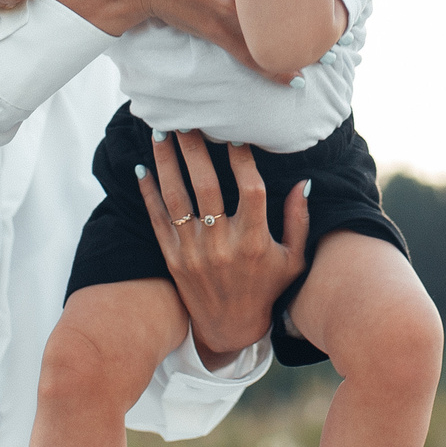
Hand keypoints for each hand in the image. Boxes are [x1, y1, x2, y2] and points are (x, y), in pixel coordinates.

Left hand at [138, 127, 308, 366]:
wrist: (230, 328)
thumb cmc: (267, 288)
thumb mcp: (293, 259)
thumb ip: (299, 220)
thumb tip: (303, 181)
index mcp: (254, 241)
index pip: (249, 189)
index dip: (242, 159)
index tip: (234, 132)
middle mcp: (221, 244)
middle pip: (206, 186)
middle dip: (195, 149)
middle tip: (186, 119)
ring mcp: (194, 252)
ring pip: (177, 198)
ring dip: (167, 163)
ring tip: (161, 133)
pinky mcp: (173, 258)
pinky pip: (158, 219)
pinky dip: (148, 193)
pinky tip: (142, 169)